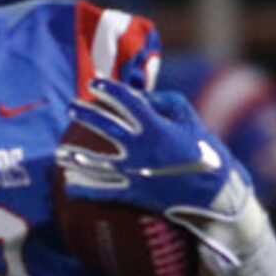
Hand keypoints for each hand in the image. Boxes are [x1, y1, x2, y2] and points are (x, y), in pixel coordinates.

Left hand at [54, 81, 241, 228]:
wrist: (216, 192)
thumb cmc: (205, 151)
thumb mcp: (190, 120)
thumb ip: (165, 103)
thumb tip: (139, 96)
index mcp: (156, 127)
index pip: (127, 103)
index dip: (109, 90)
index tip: (94, 82)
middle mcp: (141, 148)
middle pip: (106, 128)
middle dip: (87, 114)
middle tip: (71, 106)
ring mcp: (135, 172)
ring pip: (97, 163)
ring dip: (76, 157)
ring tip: (59, 152)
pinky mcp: (134, 193)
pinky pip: (103, 192)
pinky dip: (85, 190)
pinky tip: (69, 185)